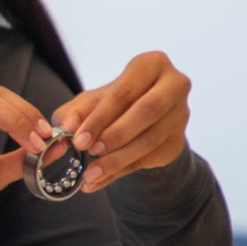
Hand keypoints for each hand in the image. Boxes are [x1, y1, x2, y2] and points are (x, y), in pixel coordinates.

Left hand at [53, 51, 190, 192]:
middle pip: (147, 111)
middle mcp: (174, 85)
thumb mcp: (88, 103)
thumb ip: (72, 114)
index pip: (124, 91)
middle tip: (90, 152)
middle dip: (115, 135)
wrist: (136, 119)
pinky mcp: (178, 141)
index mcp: (151, 65)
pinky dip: (121, 172)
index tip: (79, 140)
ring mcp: (180, 115)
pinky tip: (99, 180)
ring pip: (151, 139)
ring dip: (118, 159)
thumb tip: (66, 131)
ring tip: (91, 174)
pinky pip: (149, 159)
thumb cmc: (111, 103)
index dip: (100, 118)